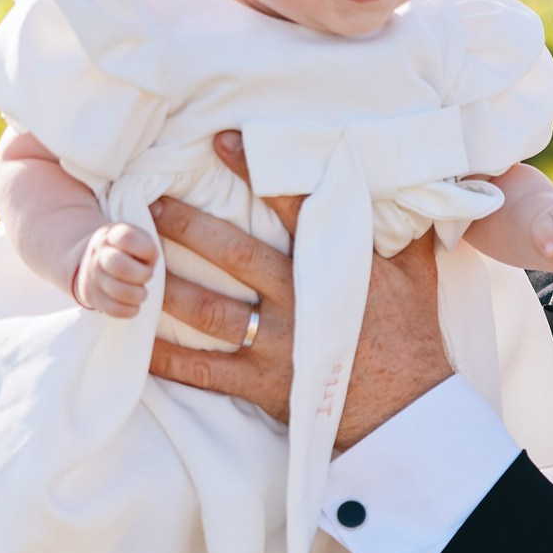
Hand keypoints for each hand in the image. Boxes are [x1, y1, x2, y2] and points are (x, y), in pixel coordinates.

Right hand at [74, 222, 159, 315]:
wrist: (96, 261)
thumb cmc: (128, 251)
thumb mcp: (138, 239)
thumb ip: (147, 247)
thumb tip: (149, 262)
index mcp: (113, 235)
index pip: (127, 238)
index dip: (146, 250)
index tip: (150, 256)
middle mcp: (99, 254)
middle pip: (119, 266)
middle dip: (142, 275)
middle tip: (146, 275)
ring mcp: (93, 276)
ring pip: (118, 291)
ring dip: (138, 294)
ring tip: (140, 291)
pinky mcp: (92, 297)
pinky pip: (114, 309)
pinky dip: (130, 310)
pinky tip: (133, 303)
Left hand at [146, 131, 456, 449]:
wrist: (408, 411)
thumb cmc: (412, 335)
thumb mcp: (417, 275)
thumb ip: (405, 227)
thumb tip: (413, 178)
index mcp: (337, 270)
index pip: (294, 208)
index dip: (258, 171)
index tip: (222, 140)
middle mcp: (300, 305)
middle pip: (235, 256)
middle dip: (191, 226)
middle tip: (151, 200)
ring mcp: (277, 347)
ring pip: (210, 310)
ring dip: (169, 283)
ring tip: (135, 258)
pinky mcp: (261, 385)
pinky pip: (204, 372)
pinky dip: (167, 358)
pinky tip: (137, 337)